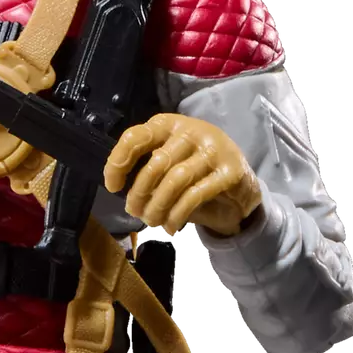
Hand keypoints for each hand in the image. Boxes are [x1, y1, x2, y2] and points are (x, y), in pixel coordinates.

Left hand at [104, 113, 261, 236]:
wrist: (240, 184)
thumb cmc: (194, 171)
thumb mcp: (167, 161)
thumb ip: (146, 169)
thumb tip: (123, 192)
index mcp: (169, 125)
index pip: (136, 137)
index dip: (118, 163)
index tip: (112, 187)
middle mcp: (191, 132)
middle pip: (156, 164)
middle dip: (140, 193)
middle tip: (135, 212)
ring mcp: (213, 150)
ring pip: (175, 181)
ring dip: (158, 207)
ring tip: (152, 222)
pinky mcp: (230, 171)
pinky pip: (195, 195)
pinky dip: (177, 215)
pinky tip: (171, 227)